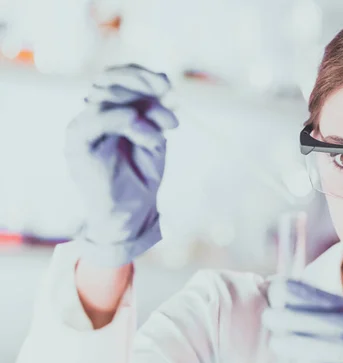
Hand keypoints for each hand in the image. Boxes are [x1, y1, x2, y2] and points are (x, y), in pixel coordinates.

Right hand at [65, 64, 178, 267]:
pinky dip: (124, 120)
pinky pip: (97, 120)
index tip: (167, 85)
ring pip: (104, 96)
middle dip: (142, 84)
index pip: (117, 76)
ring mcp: (83, 127)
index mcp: (110, 110)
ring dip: (141, 108)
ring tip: (162, 130)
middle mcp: (93, 115)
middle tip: (168, 98)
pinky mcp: (78, 143)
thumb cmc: (141, 177)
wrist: (131, 213)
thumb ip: (155, 112)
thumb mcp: (155, 138)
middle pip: (109, 80)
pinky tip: (146, 133)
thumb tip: (165, 86)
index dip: (141, 74)